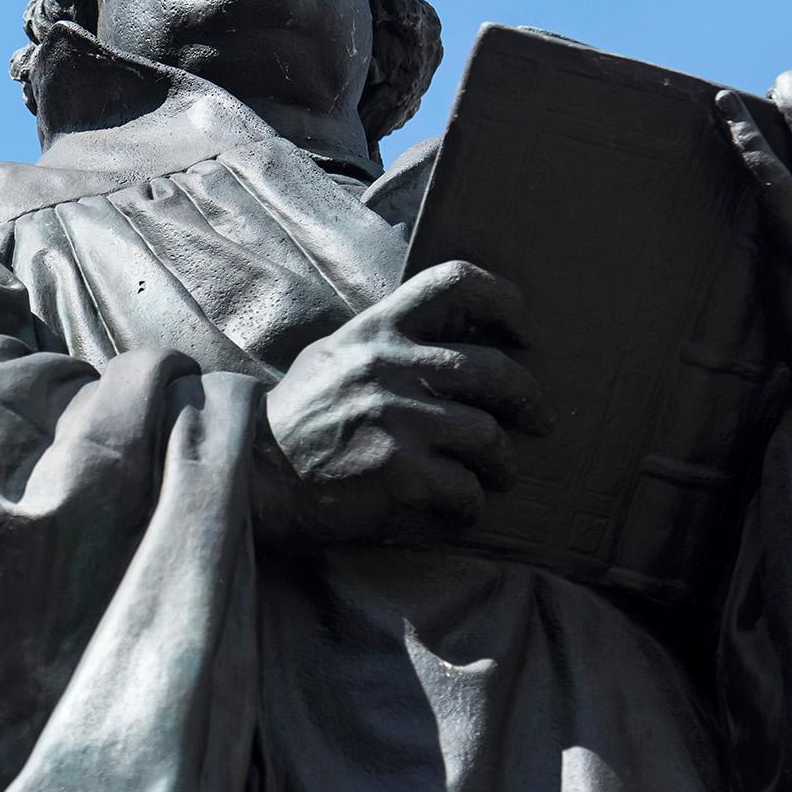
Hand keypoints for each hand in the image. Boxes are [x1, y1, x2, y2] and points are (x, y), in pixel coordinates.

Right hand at [258, 261, 548, 545]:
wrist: (253, 477)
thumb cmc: (296, 421)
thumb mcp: (331, 359)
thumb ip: (383, 343)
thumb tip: (449, 339)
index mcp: (374, 330)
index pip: (455, 282)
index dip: (506, 302)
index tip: (524, 335)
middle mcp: (388, 366)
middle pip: (495, 369)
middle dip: (529, 401)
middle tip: (539, 422)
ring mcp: (396, 418)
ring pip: (488, 436)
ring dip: (503, 463)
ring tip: (500, 476)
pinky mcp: (399, 471)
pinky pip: (464, 488)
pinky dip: (470, 504)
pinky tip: (460, 509)